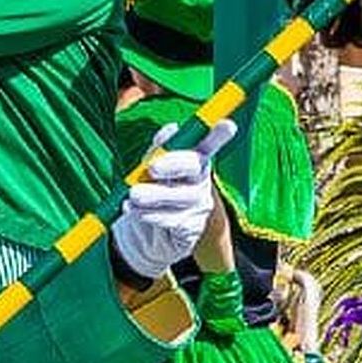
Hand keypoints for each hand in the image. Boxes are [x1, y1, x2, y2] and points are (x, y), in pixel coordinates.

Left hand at [111, 120, 237, 279]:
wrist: (143, 237)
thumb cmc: (149, 194)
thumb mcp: (149, 169)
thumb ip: (158, 150)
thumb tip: (171, 130)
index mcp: (193, 160)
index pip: (209, 144)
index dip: (219, 135)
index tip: (228, 125)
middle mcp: (201, 181)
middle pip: (195, 166)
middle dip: (174, 163)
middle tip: (153, 168)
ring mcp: (199, 205)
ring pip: (181, 196)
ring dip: (153, 195)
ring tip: (133, 195)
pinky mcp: (192, 229)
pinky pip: (173, 220)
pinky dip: (150, 214)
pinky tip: (134, 210)